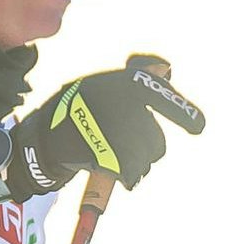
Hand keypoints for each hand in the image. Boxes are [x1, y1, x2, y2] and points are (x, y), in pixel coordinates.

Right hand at [2, 58, 204, 193]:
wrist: (44, 138)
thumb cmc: (79, 107)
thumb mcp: (105, 83)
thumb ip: (136, 78)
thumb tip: (167, 68)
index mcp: (120, 85)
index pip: (156, 94)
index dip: (181, 110)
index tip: (199, 127)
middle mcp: (117, 107)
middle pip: (154, 138)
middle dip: (150, 146)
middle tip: (133, 146)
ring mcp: (110, 134)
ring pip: (146, 157)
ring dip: (140, 162)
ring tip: (119, 155)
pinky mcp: (103, 158)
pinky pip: (132, 172)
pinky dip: (130, 176)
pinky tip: (117, 171)